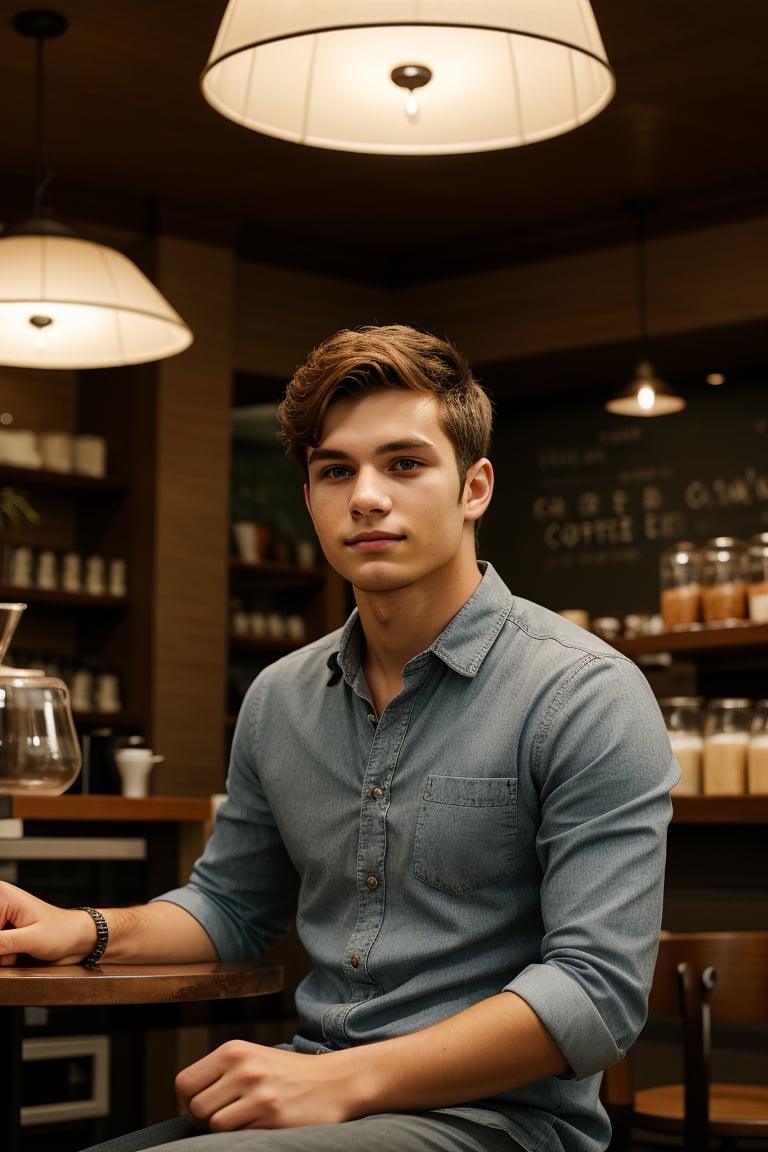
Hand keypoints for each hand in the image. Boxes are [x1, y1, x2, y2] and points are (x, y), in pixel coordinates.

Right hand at [0, 881, 94, 965]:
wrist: (77, 939)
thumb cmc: (62, 932)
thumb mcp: (33, 939)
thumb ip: (4, 943)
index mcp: (3, 895)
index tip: (7, 944)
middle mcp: (0, 903)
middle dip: (0, 949)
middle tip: (13, 951)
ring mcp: (1, 919)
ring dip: (1, 956)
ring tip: (17, 953)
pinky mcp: (4, 932)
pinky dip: (3, 958)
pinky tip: (16, 955)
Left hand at [176, 1040, 356, 1131]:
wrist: (335, 1082)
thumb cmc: (288, 1075)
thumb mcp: (252, 1059)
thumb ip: (220, 1074)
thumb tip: (187, 1103)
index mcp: (233, 1050)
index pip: (184, 1082)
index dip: (189, 1101)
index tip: (207, 1106)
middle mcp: (242, 1066)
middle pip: (195, 1107)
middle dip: (204, 1121)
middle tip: (225, 1120)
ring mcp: (257, 1090)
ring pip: (212, 1124)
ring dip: (223, 1132)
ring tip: (244, 1123)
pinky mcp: (270, 1113)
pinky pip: (236, 1135)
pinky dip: (242, 1137)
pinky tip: (259, 1126)